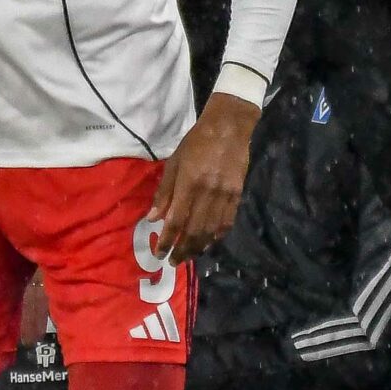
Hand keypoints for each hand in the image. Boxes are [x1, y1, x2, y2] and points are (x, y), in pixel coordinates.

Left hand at [150, 92, 258, 262]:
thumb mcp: (174, 163)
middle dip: (183, 249)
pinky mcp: (237, 194)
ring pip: (211, 230)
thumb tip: (153, 219)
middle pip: (194, 230)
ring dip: (198, 247)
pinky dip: (217, 235)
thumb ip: (164, 192)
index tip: (160, 253)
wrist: (229, 128)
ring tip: (188, 256)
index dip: (167, 240)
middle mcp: (208, 193)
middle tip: (173, 262)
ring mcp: (225, 195)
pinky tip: (208, 243)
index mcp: (189, 184)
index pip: (176, 220)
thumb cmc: (196, 142)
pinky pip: (227, 221)